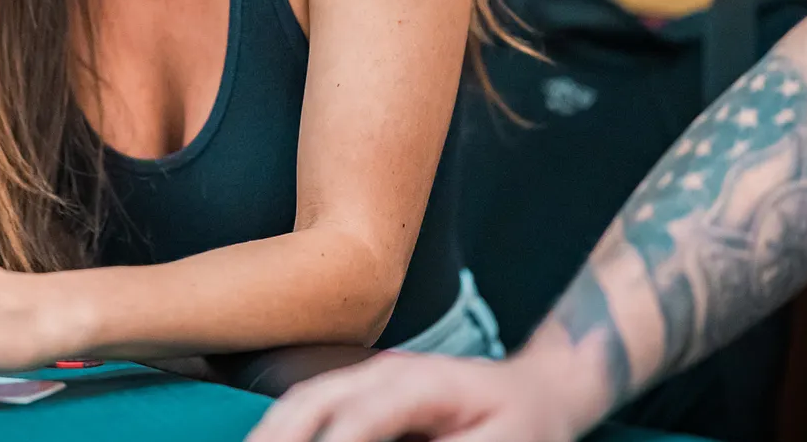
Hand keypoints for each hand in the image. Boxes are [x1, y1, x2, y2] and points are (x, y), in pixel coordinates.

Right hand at [245, 350, 584, 441]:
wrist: (534, 390)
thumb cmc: (524, 426)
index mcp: (424, 383)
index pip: (365, 414)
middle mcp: (387, 372)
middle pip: (316, 397)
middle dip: (278, 434)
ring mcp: (369, 377)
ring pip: (304, 398)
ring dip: (271, 432)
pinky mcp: (361, 393)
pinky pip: (311, 404)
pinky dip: (284, 428)